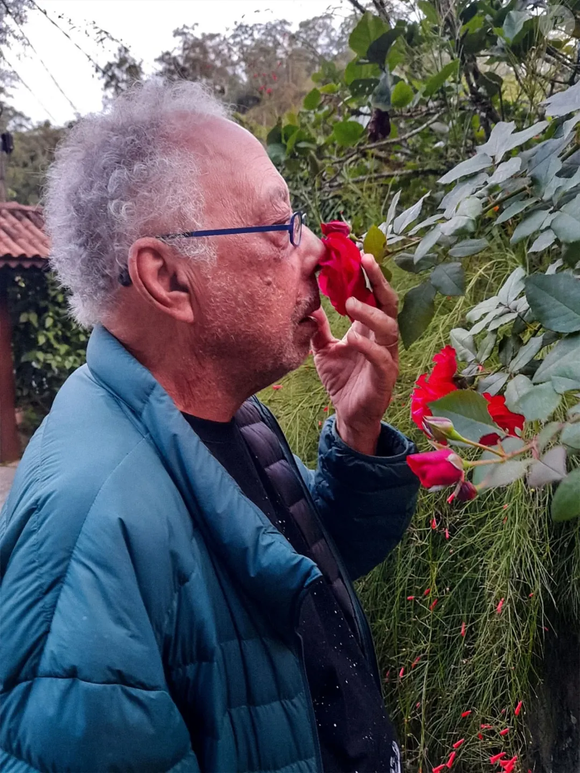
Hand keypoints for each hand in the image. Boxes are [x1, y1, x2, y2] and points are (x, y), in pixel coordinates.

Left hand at [311, 253, 398, 454]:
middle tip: (365, 261)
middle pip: (388, 303)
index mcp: (368, 329)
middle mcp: (381, 339)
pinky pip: (382, 358)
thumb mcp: (324, 350)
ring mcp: (387, 357)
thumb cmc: (341, 380)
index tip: (356, 254)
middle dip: (379, 280)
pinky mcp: (385, 377)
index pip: (373, 295)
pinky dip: (368, 347)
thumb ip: (319, 328)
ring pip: (389, 328)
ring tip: (351, 303)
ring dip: (370, 313)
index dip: (368, 275)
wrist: (348, 416)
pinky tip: (352, 338)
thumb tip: (308, 303)